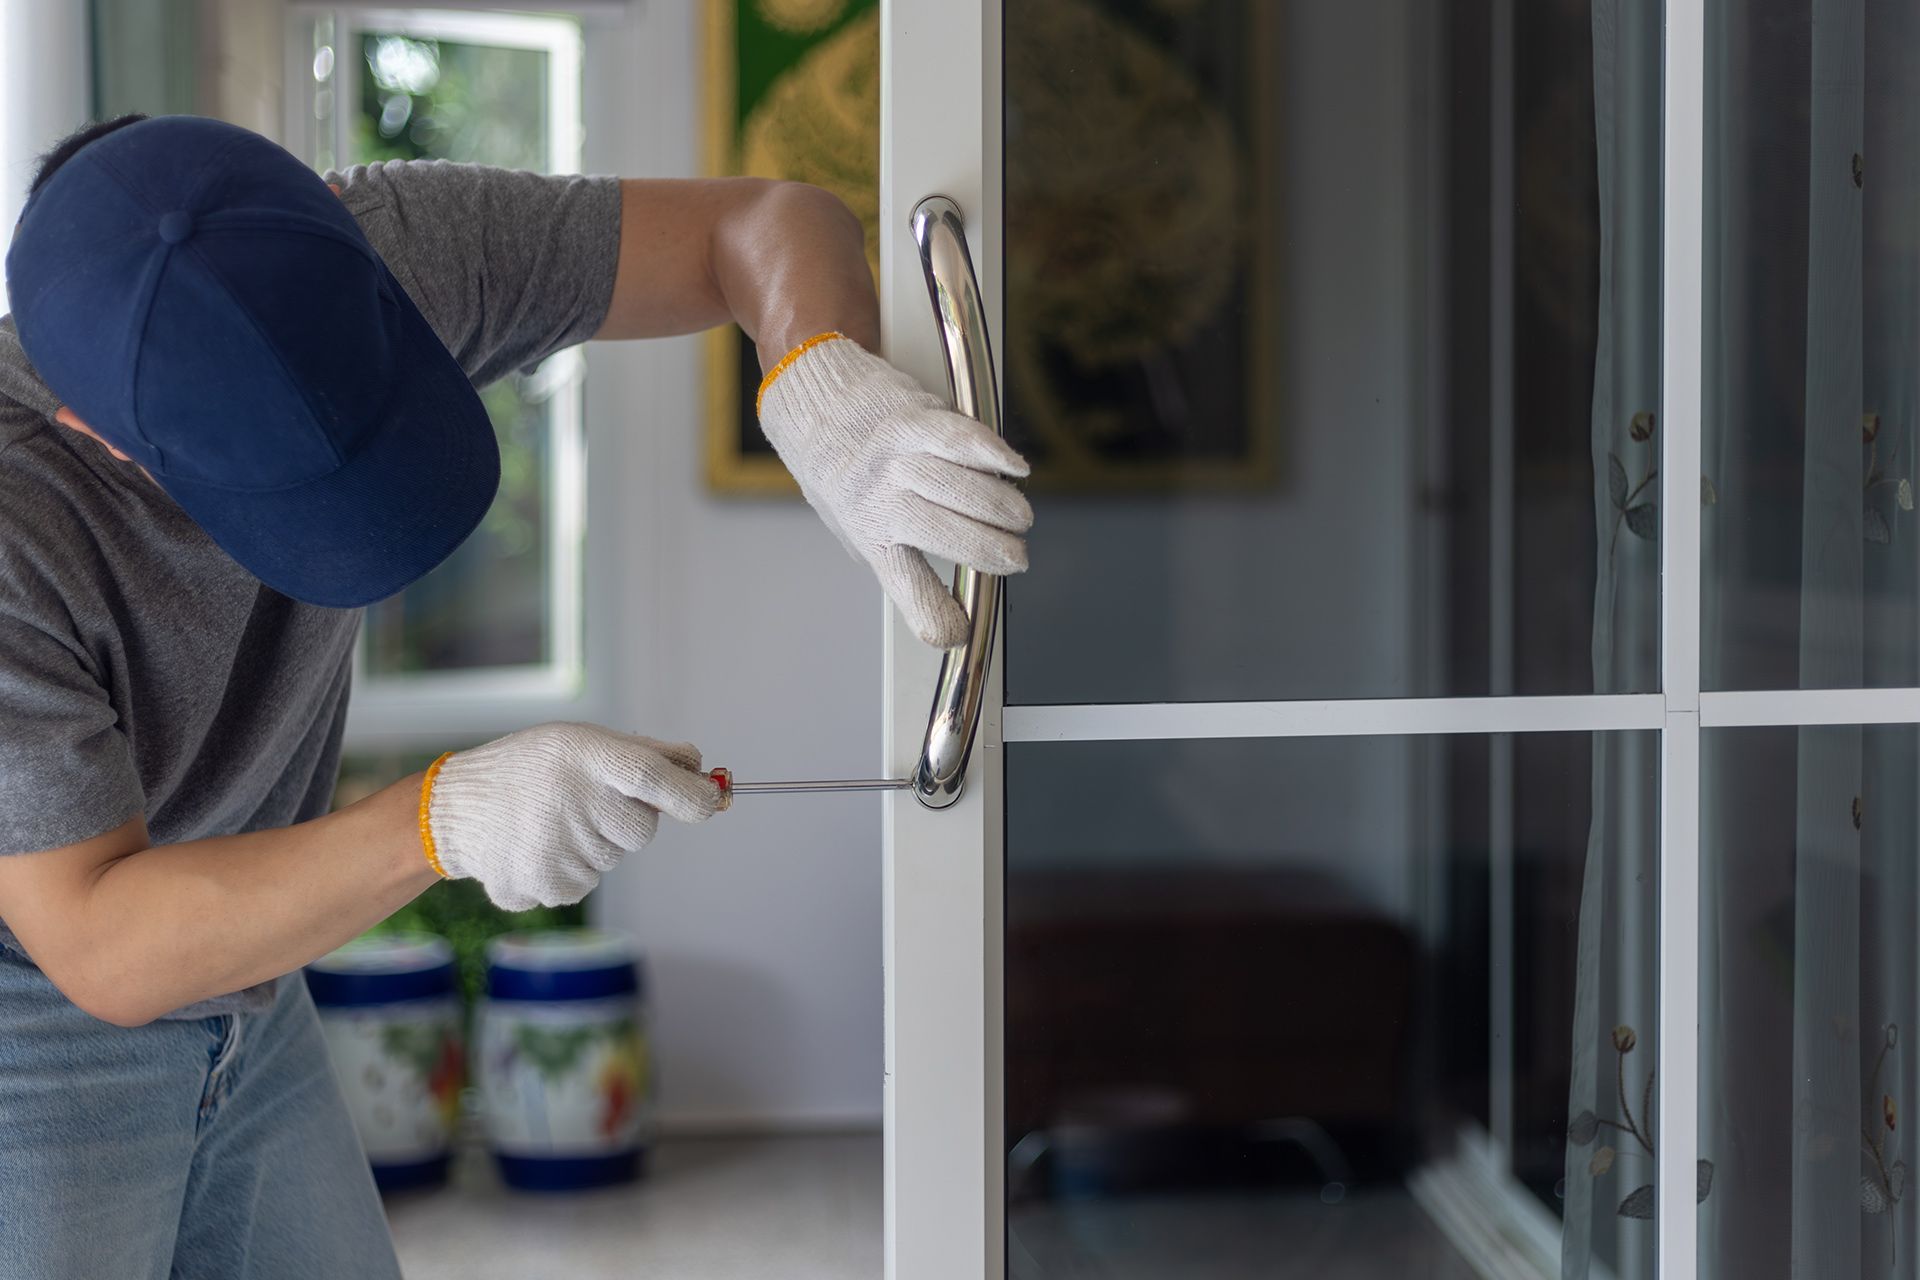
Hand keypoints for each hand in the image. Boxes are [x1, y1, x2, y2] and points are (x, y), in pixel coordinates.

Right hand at [425, 723, 719, 910]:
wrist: (457, 807)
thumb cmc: (532, 766)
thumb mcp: (583, 741)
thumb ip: (646, 754)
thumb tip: (698, 766)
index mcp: (586, 759)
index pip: (653, 778)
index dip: (691, 795)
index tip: (711, 802)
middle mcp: (572, 803)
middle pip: (642, 831)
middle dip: (627, 820)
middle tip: (587, 803)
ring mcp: (556, 849)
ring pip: (612, 859)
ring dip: (594, 845)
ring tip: (551, 822)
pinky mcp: (543, 886)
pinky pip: (584, 884)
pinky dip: (568, 869)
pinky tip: (538, 846)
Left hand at [756, 334, 1032, 646]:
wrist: (809, 398)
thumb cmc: (838, 468)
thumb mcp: (854, 526)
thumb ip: (898, 558)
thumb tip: (947, 616)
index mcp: (866, 531)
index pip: (901, 581)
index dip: (931, 612)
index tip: (956, 632)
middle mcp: (877, 495)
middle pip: (944, 533)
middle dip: (991, 552)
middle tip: (1016, 559)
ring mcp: (894, 455)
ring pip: (956, 487)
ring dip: (999, 507)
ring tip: (1019, 519)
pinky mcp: (910, 416)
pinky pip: (956, 436)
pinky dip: (991, 453)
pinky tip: (1014, 468)